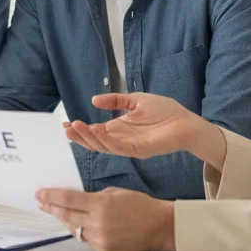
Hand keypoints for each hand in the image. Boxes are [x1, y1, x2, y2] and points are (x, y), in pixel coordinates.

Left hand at [36, 187, 174, 250]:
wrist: (160, 227)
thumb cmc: (140, 205)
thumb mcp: (116, 193)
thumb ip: (94, 196)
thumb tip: (76, 200)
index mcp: (100, 204)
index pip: (68, 199)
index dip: (51, 196)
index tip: (39, 193)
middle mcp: (97, 222)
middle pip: (66, 215)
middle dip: (51, 208)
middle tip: (41, 202)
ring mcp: (100, 238)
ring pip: (74, 229)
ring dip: (64, 220)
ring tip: (55, 211)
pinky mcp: (104, 250)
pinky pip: (87, 239)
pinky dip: (81, 230)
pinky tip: (77, 224)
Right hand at [64, 93, 224, 164]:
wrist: (185, 122)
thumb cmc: (165, 111)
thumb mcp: (135, 100)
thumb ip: (115, 100)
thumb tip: (94, 100)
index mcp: (119, 129)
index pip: (95, 132)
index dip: (81, 129)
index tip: (65, 124)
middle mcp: (121, 140)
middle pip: (95, 142)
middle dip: (79, 136)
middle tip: (65, 129)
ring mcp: (129, 146)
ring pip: (103, 146)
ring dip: (88, 137)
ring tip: (76, 128)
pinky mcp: (138, 150)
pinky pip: (118, 147)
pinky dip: (105, 140)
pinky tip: (95, 130)